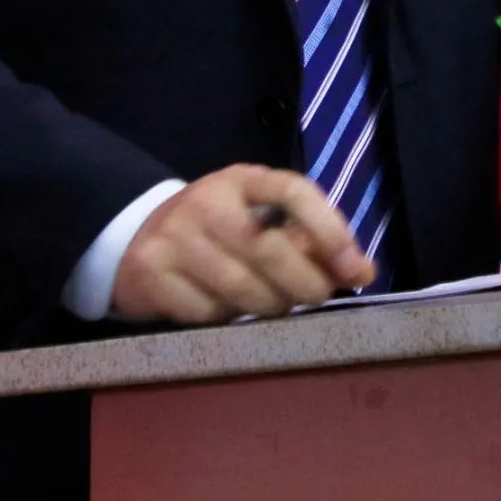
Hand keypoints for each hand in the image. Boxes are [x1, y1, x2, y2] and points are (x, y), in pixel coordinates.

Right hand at [111, 163, 374, 323]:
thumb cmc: (217, 230)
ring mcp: (175, 236)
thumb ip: (309, 241)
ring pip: (241, 289)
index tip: (357, 268)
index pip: (292, 191)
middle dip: (305, 284)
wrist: (137, 238)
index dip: (330, 229)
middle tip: (317, 296)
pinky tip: (228, 310)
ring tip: (275, 304)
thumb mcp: (257, 218)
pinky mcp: (152, 273)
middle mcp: (206, 201)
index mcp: (241, 179)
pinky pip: (207, 314)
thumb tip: (363, 272)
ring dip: (270, 306)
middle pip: (269, 249)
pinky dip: (228, 321)